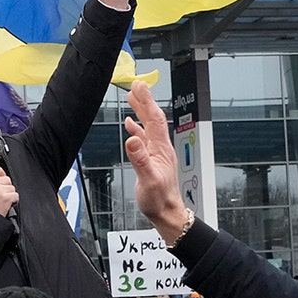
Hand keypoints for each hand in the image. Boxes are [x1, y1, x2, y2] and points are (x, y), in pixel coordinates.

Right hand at [0, 166, 18, 216]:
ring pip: (12, 187)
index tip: (1, 182)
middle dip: (6, 187)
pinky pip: (16, 195)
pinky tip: (6, 204)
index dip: (2, 176)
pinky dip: (14, 200)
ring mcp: (0, 190)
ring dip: (10, 194)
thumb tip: (3, 176)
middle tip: (0, 195)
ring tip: (2, 201)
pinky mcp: (6, 197)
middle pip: (7, 179)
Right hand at [124, 81, 186, 243]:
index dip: (146, 101)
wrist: (167, 213)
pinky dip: (137, 128)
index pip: (154, 119)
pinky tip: (130, 125)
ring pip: (148, 126)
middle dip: (145, 100)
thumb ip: (140, 158)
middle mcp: (160, 147)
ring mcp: (156, 153)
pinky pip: (144, 138)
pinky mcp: (152, 159)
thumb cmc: (158, 200)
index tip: (139, 86)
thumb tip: (132, 139)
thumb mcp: (147, 179)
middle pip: (152, 118)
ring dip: (141, 111)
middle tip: (136, 84)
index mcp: (160, 149)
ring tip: (133, 97)